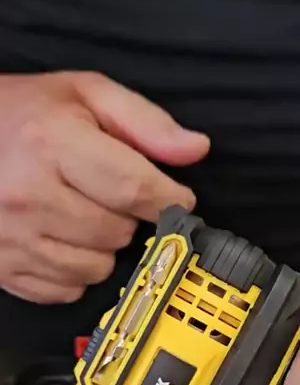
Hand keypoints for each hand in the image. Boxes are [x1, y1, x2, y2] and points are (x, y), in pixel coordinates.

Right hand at [0, 71, 209, 302]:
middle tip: (107, 195)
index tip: (177, 198)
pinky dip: (75, 271)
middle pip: (119, 232)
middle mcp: (29, 196)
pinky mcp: (5, 269)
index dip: (169, 198)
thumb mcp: (85, 95)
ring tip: (81, 214)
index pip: (134, 189)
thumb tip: (195, 149)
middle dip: (128, 217)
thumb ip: (144, 122)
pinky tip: (61, 239)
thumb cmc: (23, 115)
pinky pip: (68, 289)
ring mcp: (14, 239)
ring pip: (97, 268)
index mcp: (52, 145)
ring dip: (102, 247)